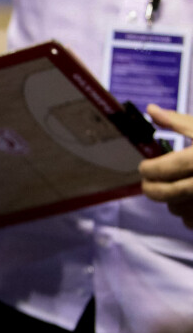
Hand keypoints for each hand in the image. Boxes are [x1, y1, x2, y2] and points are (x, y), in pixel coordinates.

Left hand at [139, 105, 192, 228]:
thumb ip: (179, 122)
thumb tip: (151, 110)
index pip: (164, 168)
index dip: (148, 170)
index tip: (145, 168)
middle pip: (166, 193)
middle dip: (152, 189)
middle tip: (149, 183)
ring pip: (177, 210)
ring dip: (172, 201)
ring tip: (180, 189)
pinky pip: (191, 223)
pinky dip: (190, 215)